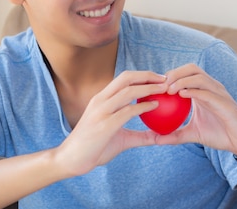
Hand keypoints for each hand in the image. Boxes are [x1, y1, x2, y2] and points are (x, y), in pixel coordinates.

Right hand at [54, 70, 168, 176]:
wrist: (70, 161)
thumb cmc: (95, 149)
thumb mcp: (121, 138)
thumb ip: (140, 135)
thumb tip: (161, 137)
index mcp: (102, 99)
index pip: (124, 78)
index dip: (143, 75)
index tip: (161, 79)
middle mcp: (100, 100)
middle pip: (126, 78)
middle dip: (148, 75)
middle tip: (165, 80)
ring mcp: (101, 111)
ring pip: (128, 91)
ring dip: (149, 87)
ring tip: (165, 89)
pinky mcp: (104, 125)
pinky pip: (127, 111)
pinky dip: (143, 106)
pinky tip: (155, 106)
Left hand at [154, 64, 236, 158]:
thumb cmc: (220, 134)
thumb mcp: (192, 134)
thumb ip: (174, 135)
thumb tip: (154, 140)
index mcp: (204, 91)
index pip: (186, 74)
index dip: (170, 76)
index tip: (155, 87)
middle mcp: (212, 87)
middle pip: (192, 68)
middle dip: (175, 72)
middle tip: (161, 85)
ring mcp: (219, 93)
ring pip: (199, 77)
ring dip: (182, 80)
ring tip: (169, 90)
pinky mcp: (224, 102)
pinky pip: (207, 92)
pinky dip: (194, 91)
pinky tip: (181, 95)